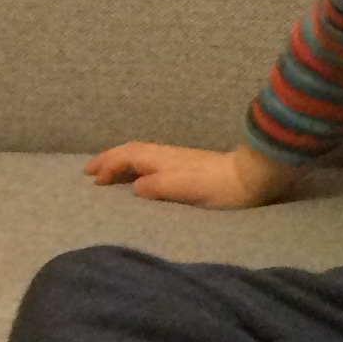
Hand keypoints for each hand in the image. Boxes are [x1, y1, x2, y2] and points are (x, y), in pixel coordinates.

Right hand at [85, 141, 299, 208]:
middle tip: (89, 171)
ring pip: (141, 153)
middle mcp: (169, 155)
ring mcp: (179, 158)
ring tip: (106, 171)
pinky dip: (135, 164)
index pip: (129, 157)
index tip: (93, 180)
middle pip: (132, 151)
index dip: (109, 165)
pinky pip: (151, 159)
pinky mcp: (188, 165)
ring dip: (120, 160)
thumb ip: (162, 186)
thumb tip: (135, 186)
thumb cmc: (222, 187)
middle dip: (109, 159)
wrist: (253, 177)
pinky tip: (138, 174)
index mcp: (165, 160)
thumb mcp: (190, 190)